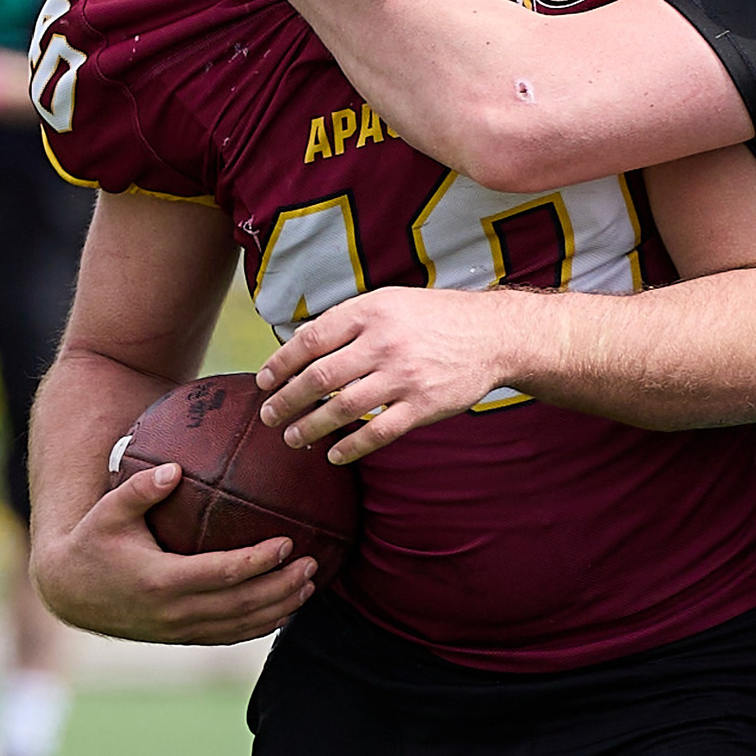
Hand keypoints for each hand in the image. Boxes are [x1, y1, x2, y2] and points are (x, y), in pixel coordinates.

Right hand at [30, 459, 315, 642]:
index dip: (258, 562)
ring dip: (278, 608)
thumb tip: (174, 468)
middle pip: (240, 606)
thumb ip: (140, 489)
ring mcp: (177, 629)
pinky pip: (227, 635)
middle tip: (313, 564)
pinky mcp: (180, 636)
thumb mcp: (110, 511)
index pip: (222, 575)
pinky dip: (259, 626)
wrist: (70, 592)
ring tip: (310, 585)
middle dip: (281, 587)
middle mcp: (173, 612)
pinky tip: (284, 607)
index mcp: (160, 580)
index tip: (288, 542)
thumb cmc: (93, 541)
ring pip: (239, 626)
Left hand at [256, 287, 526, 464]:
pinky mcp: (423, 406)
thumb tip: (298, 345)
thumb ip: (348, 320)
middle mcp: (385, 342)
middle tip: (269, 416)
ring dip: (310, 426)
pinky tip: (334, 455)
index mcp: (371, 311)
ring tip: (293, 437)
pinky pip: (378, 432)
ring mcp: (404, 376)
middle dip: (287, 400)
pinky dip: (351, 447)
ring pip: (343, 408)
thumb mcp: (389, 301)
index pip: (311, 340)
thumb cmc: (433, 317)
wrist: (491, 335)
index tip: (263, 381)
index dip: (280, 363)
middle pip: (320, 377)